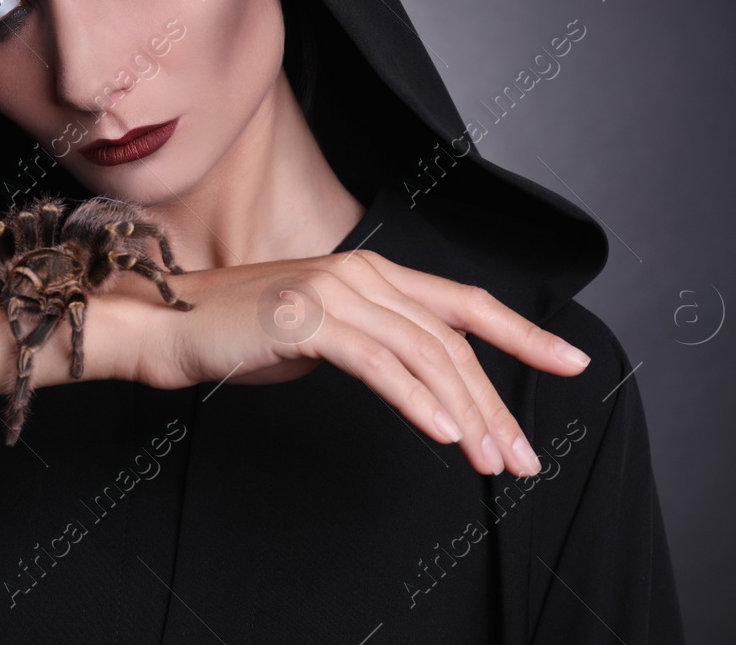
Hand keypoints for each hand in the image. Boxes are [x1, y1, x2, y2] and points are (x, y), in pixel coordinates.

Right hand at [102, 248, 590, 476]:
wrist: (163, 325)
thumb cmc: (233, 335)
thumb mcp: (318, 336)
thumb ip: (369, 343)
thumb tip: (410, 374)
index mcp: (370, 273)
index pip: (462, 304)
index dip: (521, 333)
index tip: (572, 362)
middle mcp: (362, 274)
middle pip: (453, 340)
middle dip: (499, 401)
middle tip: (525, 456)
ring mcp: (337, 292)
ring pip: (426, 356)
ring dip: (467, 414)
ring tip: (494, 463)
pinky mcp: (309, 320)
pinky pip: (380, 366)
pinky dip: (418, 402)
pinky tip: (445, 436)